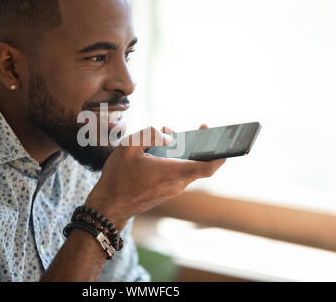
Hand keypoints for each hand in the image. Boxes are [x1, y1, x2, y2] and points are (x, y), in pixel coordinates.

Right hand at [85, 124, 224, 230]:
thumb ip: (150, 135)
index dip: (221, 155)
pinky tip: (163, 151)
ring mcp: (172, 190)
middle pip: (199, 164)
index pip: (208, 167)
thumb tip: (168, 136)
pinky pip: (178, 174)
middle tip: (203, 129)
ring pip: (188, 169)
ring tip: (172, 137)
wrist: (109, 205)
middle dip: (202, 146)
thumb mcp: (128, 147)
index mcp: (172, 172)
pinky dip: (177, 161)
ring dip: (187, 153)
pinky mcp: (165, 192)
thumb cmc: (118, 176)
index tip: (225, 142)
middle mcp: (177, 183)